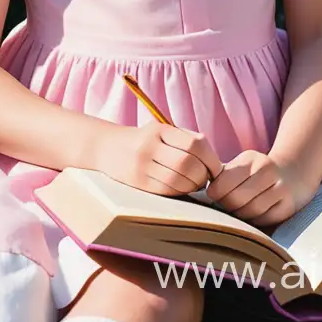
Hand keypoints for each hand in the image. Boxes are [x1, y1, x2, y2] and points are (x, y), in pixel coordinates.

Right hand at [99, 123, 223, 196]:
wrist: (106, 147)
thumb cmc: (144, 139)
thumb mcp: (161, 131)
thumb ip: (185, 140)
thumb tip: (214, 162)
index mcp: (160, 130)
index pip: (195, 144)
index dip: (211, 158)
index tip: (215, 168)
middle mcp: (149, 146)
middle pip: (187, 164)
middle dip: (202, 174)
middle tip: (205, 178)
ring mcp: (142, 166)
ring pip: (178, 180)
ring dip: (193, 185)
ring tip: (194, 183)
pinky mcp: (137, 183)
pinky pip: (166, 191)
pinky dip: (180, 191)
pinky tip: (181, 188)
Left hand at [206, 150, 314, 226]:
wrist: (293, 174)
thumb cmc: (258, 172)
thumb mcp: (243, 165)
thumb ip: (223, 174)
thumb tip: (197, 184)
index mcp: (252, 160)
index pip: (224, 182)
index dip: (215, 193)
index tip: (213, 195)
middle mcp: (267, 172)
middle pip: (235, 200)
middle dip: (226, 206)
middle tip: (224, 206)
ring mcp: (279, 189)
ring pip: (249, 212)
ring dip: (239, 215)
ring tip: (237, 210)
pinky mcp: (287, 207)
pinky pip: (262, 220)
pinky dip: (253, 220)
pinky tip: (252, 214)